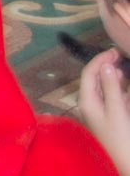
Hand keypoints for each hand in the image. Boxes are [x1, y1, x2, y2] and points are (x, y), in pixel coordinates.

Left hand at [79, 50, 129, 170]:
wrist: (126, 163)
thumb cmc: (120, 138)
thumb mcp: (117, 111)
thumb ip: (111, 88)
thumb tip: (107, 66)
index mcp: (87, 101)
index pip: (89, 73)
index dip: (100, 60)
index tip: (114, 50)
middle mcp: (90, 104)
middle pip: (94, 79)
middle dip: (105, 65)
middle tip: (119, 54)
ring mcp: (99, 111)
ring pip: (103, 87)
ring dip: (111, 75)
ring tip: (122, 65)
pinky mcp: (110, 117)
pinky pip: (111, 97)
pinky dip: (117, 87)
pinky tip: (124, 83)